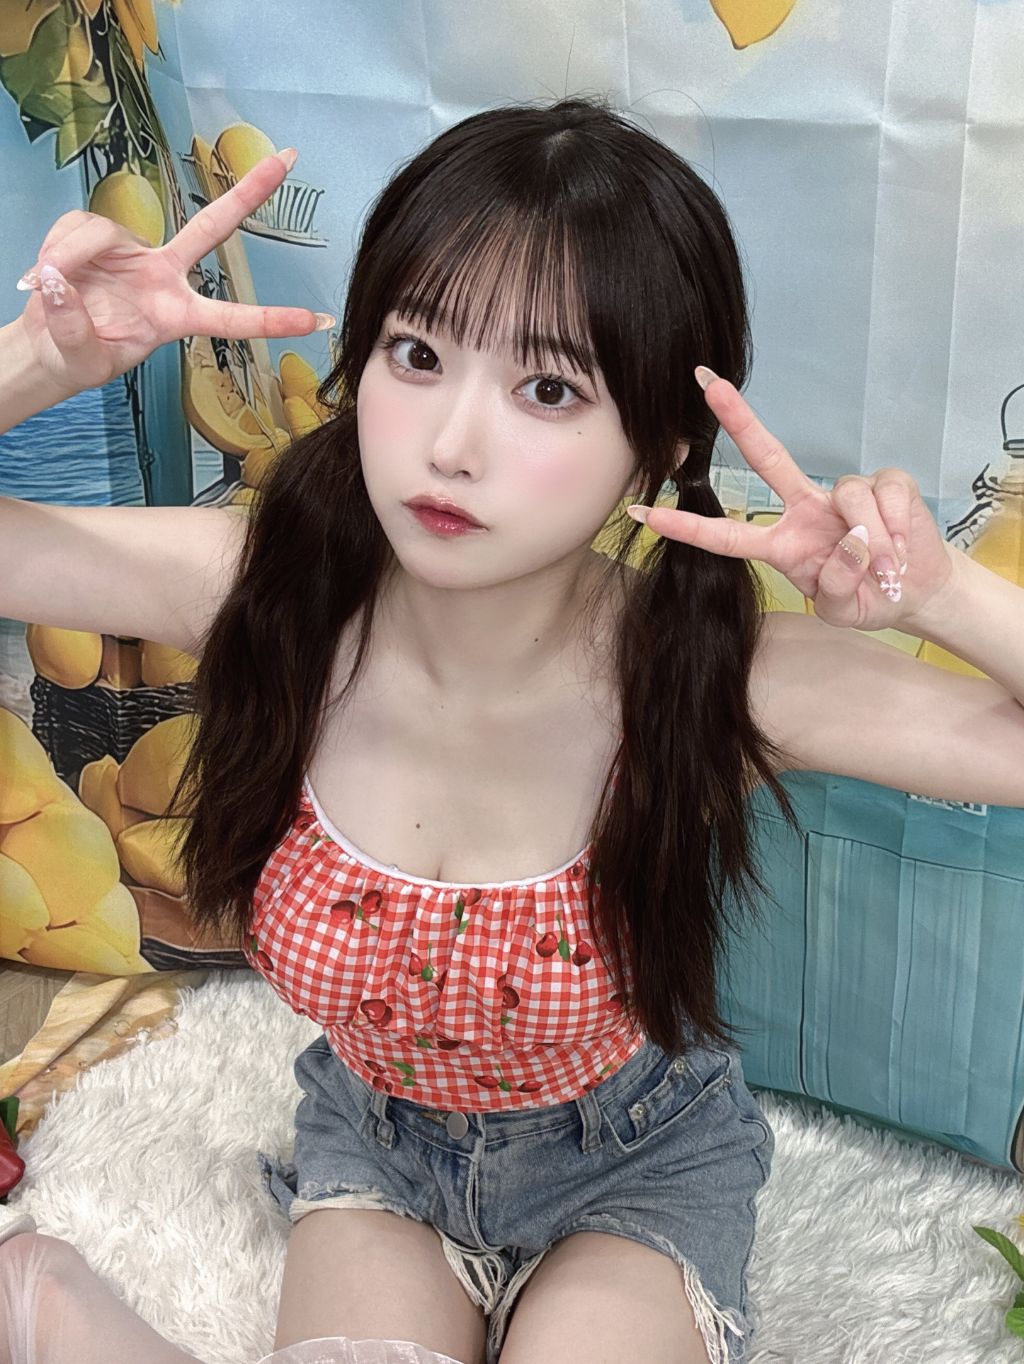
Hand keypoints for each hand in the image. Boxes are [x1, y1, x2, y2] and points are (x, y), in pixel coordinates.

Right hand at [15, 149, 332, 396]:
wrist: (46, 347)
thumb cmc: (77, 358)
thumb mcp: (81, 359)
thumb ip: (72, 327)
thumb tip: (56, 283)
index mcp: (176, 317)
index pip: (232, 318)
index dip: (273, 319)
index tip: (317, 319)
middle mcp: (163, 277)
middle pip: (213, 227)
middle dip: (250, 192)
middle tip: (288, 157)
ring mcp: (133, 253)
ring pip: (104, 232)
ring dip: (68, 257)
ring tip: (46, 286)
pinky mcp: (98, 237)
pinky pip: (75, 229)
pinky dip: (54, 250)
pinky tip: (42, 275)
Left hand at [635, 369, 956, 632]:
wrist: (916, 592)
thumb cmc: (867, 597)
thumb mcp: (841, 609)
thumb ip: (834, 587)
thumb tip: (848, 544)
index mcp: (782, 543)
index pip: (727, 535)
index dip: (687, 526)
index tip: (644, 513)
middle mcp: (804, 509)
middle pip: (766, 457)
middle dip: (737, 419)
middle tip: (708, 384)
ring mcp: (843, 493)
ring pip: (847, 495)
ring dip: (871, 541)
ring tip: (886, 568)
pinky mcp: (885, 483)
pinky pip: (882, 495)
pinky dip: (895, 528)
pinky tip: (901, 547)